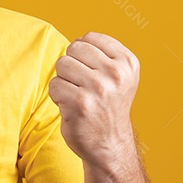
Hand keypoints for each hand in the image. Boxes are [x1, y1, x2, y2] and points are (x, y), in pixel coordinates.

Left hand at [48, 32, 138, 165]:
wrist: (109, 145)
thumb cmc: (108, 107)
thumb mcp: (119, 77)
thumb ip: (102, 54)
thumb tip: (77, 41)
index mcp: (128, 62)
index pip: (89, 38)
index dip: (82, 54)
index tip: (92, 72)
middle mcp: (116, 74)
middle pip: (73, 49)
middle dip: (71, 67)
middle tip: (82, 87)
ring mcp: (99, 88)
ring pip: (62, 65)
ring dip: (64, 81)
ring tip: (77, 96)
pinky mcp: (80, 103)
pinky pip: (54, 85)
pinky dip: (57, 96)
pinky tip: (71, 108)